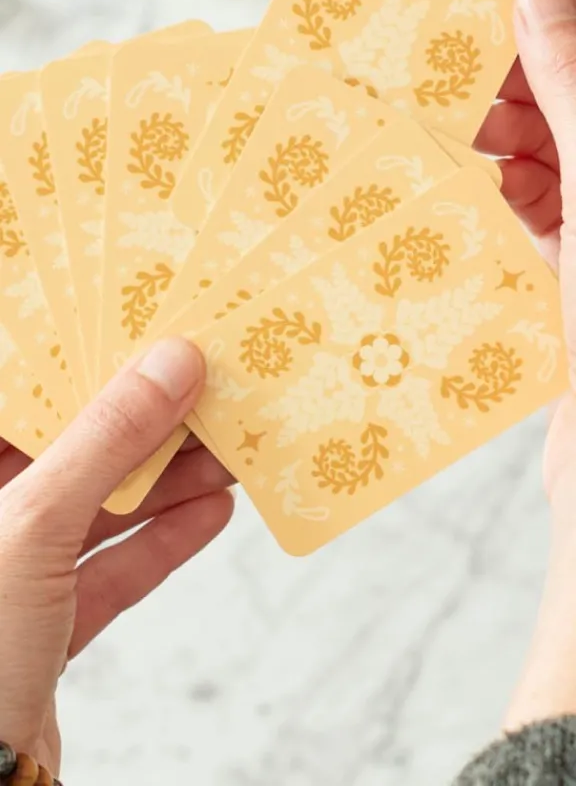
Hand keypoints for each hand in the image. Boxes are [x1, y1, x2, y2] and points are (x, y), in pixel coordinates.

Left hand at [0, 337, 233, 777]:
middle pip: (66, 450)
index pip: (19, 397)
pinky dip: (160, 543)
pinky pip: (108, 570)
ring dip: (165, 482)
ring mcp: (9, 575)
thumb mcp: (34, 526)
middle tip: (203, 385)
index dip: (76, 359)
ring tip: (228, 449)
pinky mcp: (44, 625)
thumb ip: (105, 441)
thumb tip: (171, 363)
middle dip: (139, 422)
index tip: (139, 328)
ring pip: (95, 510)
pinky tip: (211, 513)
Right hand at [477, 0, 575, 726]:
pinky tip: (457, 205)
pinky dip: (494, 213)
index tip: (477, 33)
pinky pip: (530, 233)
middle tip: (442, 95)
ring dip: (496, 159)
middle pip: (570, 125)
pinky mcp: (571, 297)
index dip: (545, 46)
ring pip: (549, 178)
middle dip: (511, 102)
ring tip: (442, 149)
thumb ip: (573, 94)